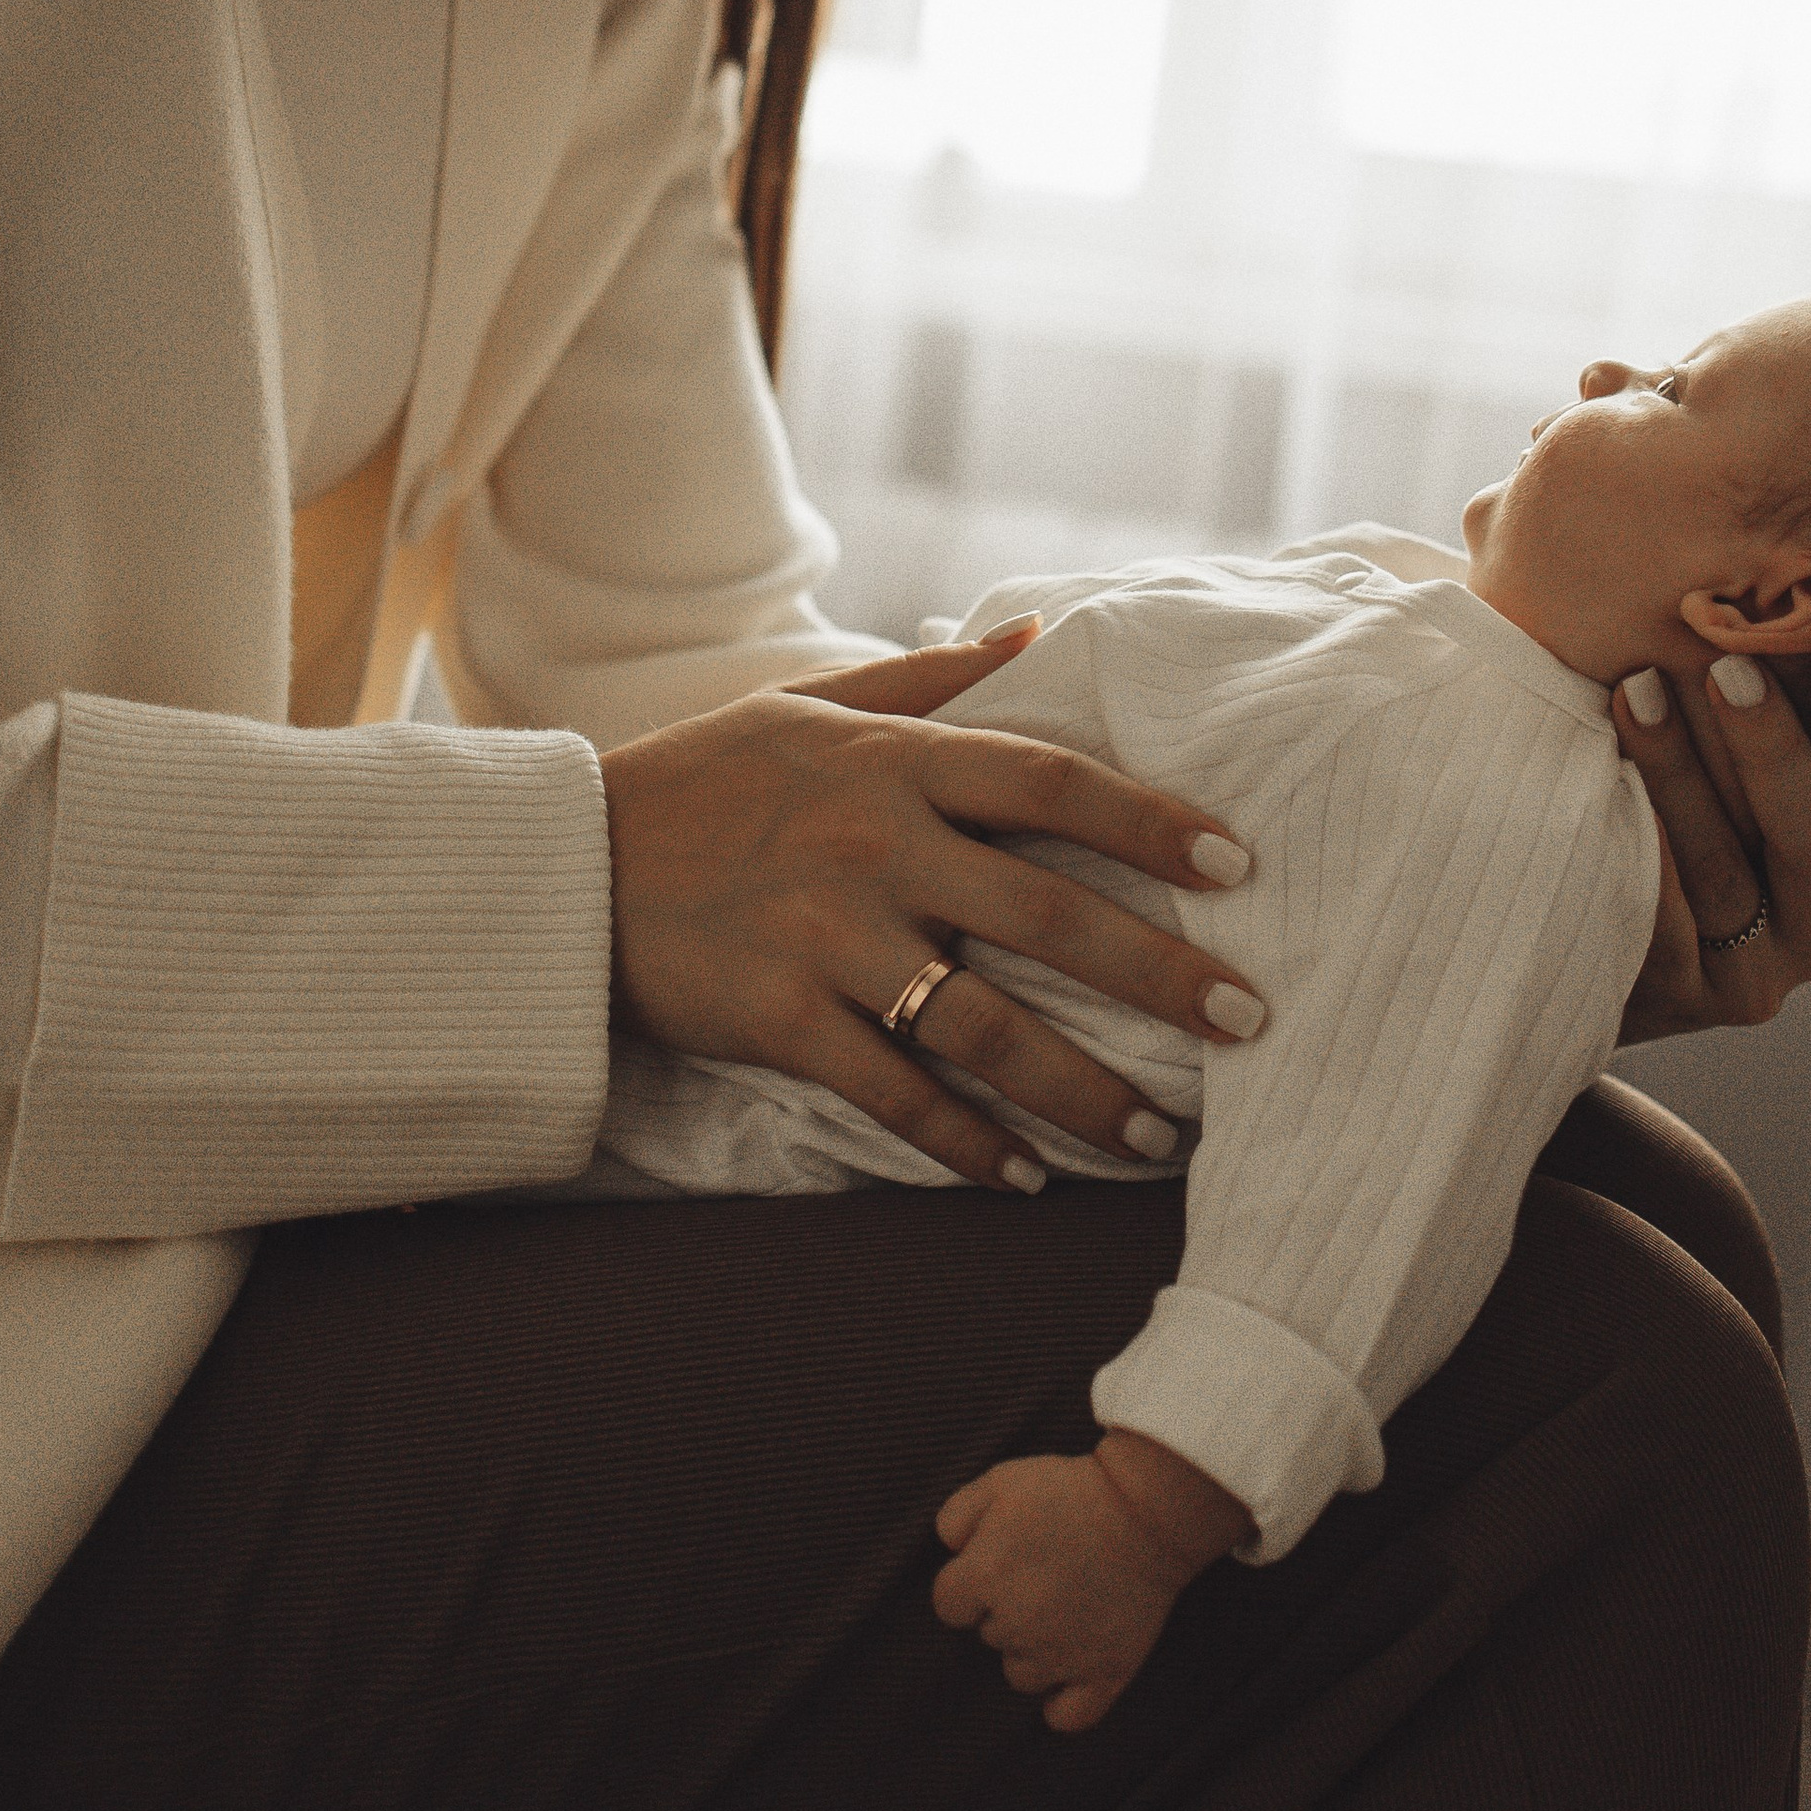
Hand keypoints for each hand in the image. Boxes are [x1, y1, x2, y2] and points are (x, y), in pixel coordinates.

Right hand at [600, 627, 1258, 1192]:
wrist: (561, 866)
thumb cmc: (699, 780)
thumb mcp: (806, 705)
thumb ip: (930, 682)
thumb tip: (1039, 634)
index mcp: (893, 762)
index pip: (1053, 783)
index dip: (1153, 822)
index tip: (1237, 865)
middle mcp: (874, 844)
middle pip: (1051, 916)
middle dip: (1164, 975)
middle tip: (1250, 1019)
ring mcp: (826, 937)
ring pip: (988, 1026)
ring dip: (1086, 1090)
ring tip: (1160, 1134)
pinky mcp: (777, 1018)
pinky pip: (895, 1094)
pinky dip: (967, 1145)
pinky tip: (1026, 1176)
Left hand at [933, 1438, 1246, 1731]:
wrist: (1147, 1509)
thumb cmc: (1071, 1490)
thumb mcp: (1002, 1479)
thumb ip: (957, 1515)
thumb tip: (951, 1551)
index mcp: (985, 1578)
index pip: (949, 1604)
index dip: (969, 1582)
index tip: (997, 1561)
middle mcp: (1017, 1625)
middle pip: (989, 1636)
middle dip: (1006, 1608)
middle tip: (1045, 1572)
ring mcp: (1062, 1655)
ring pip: (1022, 1675)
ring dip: (1032, 1649)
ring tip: (1063, 1610)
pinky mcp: (1105, 1672)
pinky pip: (1070, 1717)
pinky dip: (1062, 1706)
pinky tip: (1066, 1683)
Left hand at [1610, 658, 1810, 1040]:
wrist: (1576, 908)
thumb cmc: (1667, 782)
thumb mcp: (1728, 733)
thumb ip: (1758, 658)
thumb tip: (1726, 482)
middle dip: (1777, 751)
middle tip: (1730, 664)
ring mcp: (1755, 964)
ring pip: (1726, 873)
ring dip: (1681, 774)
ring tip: (1633, 688)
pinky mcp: (1674, 992)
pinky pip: (1654, 914)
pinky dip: (1628, 834)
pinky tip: (1588, 775)